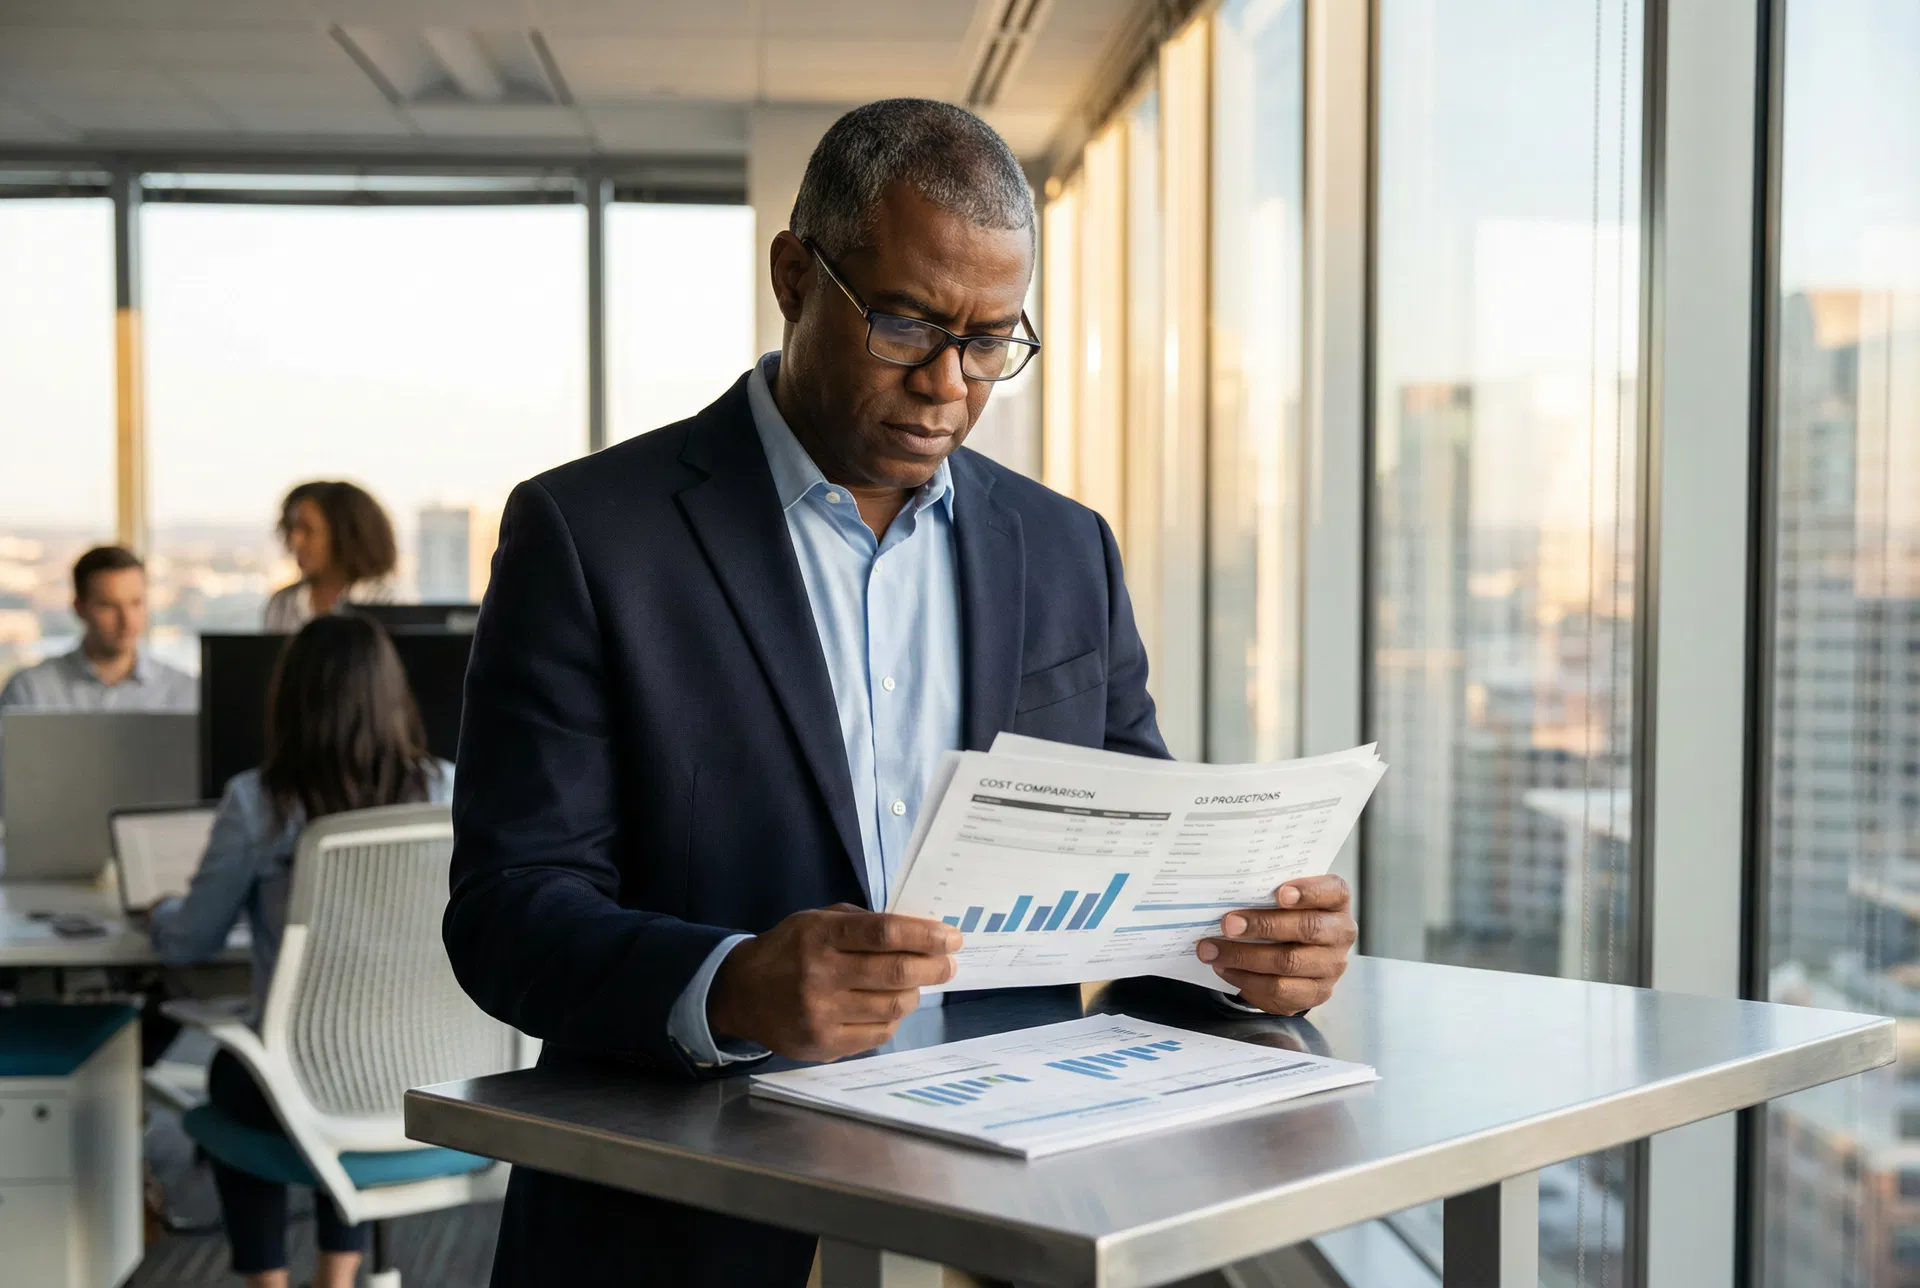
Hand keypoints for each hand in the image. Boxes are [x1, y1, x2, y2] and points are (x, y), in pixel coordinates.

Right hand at [708, 904, 961, 1061]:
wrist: (741, 994)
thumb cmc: (789, 950)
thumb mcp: (817, 920)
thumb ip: (862, 923)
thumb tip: (918, 932)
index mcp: (820, 935)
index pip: (885, 933)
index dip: (925, 935)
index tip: (952, 937)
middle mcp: (820, 975)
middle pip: (896, 973)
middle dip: (934, 968)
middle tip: (948, 964)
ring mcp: (821, 1014)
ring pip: (893, 1007)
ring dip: (914, 993)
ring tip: (915, 984)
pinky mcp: (824, 1045)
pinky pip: (879, 1034)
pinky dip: (893, 1019)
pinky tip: (890, 1007)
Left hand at [1195, 875, 1355, 1015]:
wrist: (1299, 956)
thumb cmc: (1287, 916)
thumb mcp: (1285, 899)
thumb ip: (1268, 892)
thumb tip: (1227, 893)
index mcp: (1336, 901)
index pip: (1333, 891)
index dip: (1308, 892)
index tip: (1280, 893)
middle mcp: (1340, 932)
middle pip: (1307, 928)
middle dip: (1264, 925)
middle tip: (1228, 924)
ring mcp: (1331, 965)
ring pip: (1289, 962)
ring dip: (1244, 956)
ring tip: (1213, 950)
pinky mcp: (1316, 992)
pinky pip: (1280, 989)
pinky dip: (1247, 979)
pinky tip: (1225, 969)